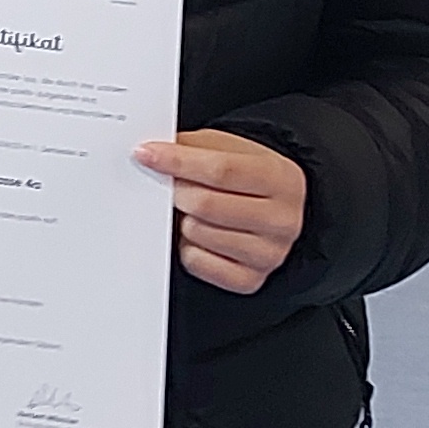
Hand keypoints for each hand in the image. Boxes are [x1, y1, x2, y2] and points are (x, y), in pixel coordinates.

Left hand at [139, 130, 306, 294]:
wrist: (271, 210)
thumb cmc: (246, 178)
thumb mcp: (228, 149)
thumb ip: (193, 147)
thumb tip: (152, 152)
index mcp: (282, 179)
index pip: (222, 170)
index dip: (179, 162)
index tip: (146, 154)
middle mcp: (282, 220)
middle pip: (206, 205)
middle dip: (176, 192)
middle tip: (170, 186)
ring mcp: (268, 254)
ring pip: (197, 234)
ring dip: (182, 219)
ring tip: (192, 211)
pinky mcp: (249, 280)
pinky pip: (195, 261)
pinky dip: (187, 246)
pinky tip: (199, 235)